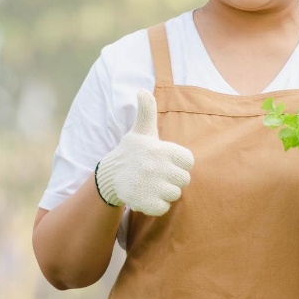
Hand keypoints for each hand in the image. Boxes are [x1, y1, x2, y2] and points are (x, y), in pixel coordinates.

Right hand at [95, 89, 193, 215]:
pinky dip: (157, 205)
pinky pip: (164, 208)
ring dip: (165, 192)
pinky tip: (147, 195)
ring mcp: (150, 186)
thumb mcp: (141, 130)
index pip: (188, 161)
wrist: (109, 175)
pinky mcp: (145, 202)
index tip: (165, 161)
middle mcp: (156, 167)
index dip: (179, 163)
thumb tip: (142, 90)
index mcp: (160, 149)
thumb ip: (147, 110)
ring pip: (175, 194)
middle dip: (173, 178)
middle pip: (184, 180)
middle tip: (158, 174)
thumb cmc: (132, 152)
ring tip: (152, 184)